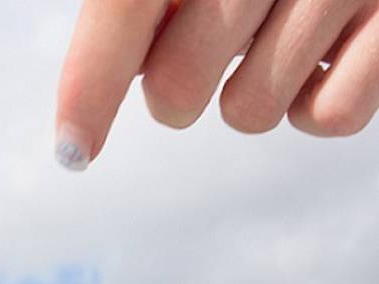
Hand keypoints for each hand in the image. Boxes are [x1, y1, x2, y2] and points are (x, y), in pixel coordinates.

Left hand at [56, 0, 378, 168]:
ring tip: (279, 33)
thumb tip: (87, 91)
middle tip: (210, 46)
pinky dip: (318, 102)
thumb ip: (136, 3)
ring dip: (254, 89)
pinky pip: (331, 116)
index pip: (125, 6)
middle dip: (176, 89)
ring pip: (250, 113)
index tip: (72, 150)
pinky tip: (325, 53)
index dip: (91, 81)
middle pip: (177, 86)